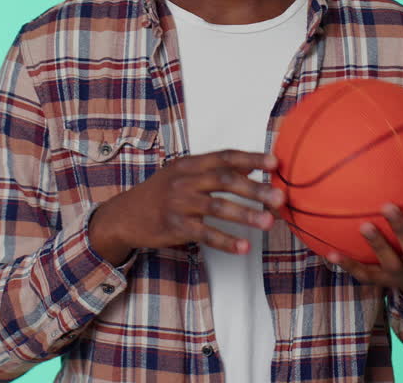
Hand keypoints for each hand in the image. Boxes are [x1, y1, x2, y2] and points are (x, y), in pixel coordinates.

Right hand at [90, 150, 285, 264]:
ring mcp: (178, 203)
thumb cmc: (160, 194)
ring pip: (217, 207)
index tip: (275, 163)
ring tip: (268, 223)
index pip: (225, 156)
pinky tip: (244, 247)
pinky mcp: (173, 226)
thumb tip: (253, 169)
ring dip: (245, 215)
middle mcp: (184, 180)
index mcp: (190, 164)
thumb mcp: (182, 174)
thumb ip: (212, 171)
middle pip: (225, 180)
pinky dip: (226, 241)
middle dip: (255, 189)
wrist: (123, 215)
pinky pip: (204, 234)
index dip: (251, 158)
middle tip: (280, 197)